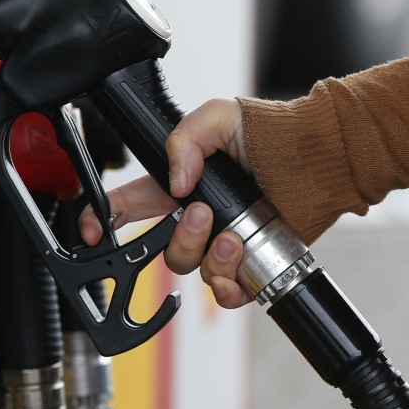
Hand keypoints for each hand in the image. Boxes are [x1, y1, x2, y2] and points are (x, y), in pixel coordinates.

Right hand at [79, 98, 252, 308]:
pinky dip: (228, 286)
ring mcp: (220, 243)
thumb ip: (183, 140)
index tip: (92, 231)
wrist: (317, 160)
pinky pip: (225, 292)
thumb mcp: (218, 116)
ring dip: (210, 257)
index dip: (102, 218)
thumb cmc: (270, 132)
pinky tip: (239, 265)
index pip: (128, 205)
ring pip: (192, 269)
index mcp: (177, 184)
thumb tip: (177, 183)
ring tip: (234, 237)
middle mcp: (195, 217)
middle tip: (202, 214)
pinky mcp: (247, 264)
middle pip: (160, 247)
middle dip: (179, 237)